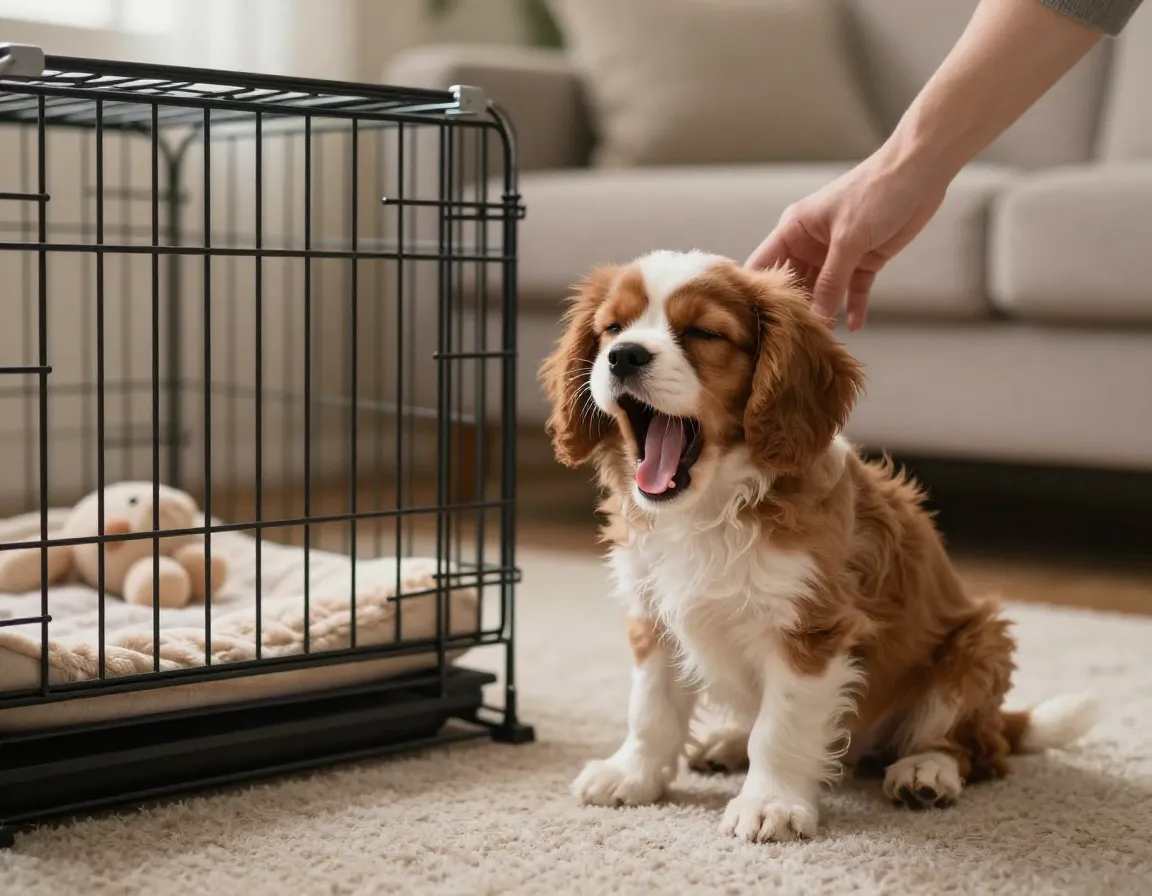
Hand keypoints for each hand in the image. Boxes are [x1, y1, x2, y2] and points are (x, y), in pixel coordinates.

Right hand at [744, 148, 948, 330]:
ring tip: (822, 340)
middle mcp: (811, 243)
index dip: (758, 291)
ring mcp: (837, 253)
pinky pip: (853, 290)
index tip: (755, 321)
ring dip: (825, 312)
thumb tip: (816, 316)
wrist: (920, 173)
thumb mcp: (849, 239)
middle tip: (792, 338)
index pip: (764, 264)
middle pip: (794, 283)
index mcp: (795, 229)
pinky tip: (855, 326)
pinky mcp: (864, 260)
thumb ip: (831, 280)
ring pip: (824, 291)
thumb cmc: (877, 191)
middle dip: (795, 309)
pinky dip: (854, 306)